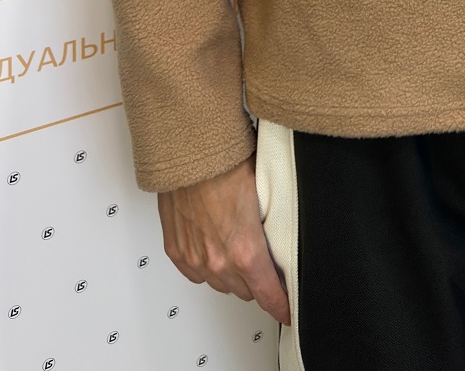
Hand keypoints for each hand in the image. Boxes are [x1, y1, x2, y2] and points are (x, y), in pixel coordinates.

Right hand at [158, 152, 291, 325]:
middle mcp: (218, 261)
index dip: (281, 305)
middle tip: (262, 263)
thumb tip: (278, 235)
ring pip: (220, 284)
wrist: (190, 153)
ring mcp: (194, 258)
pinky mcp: (177, 251)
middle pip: (245, 291)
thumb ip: (269, 226)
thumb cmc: (226, 164)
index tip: (287, 310)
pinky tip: (214, 249)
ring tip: (236, 250)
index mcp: (246, 250)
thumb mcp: (263, 196)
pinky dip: (206, 266)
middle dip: (256, 281)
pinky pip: (196, 274)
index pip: (268, 294)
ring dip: (231, 274)